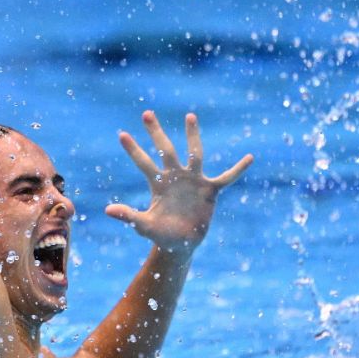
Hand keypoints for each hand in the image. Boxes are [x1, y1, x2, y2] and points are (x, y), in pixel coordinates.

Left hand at [105, 111, 253, 256]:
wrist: (180, 244)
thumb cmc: (160, 234)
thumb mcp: (144, 225)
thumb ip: (129, 216)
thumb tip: (108, 210)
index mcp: (158, 184)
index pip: (144, 163)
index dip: (134, 150)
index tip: (121, 134)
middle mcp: (175, 177)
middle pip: (165, 150)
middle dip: (156, 133)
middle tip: (146, 113)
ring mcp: (193, 181)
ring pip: (195, 153)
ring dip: (192, 136)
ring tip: (189, 116)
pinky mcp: (210, 190)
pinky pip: (227, 177)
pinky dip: (238, 169)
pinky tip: (250, 158)